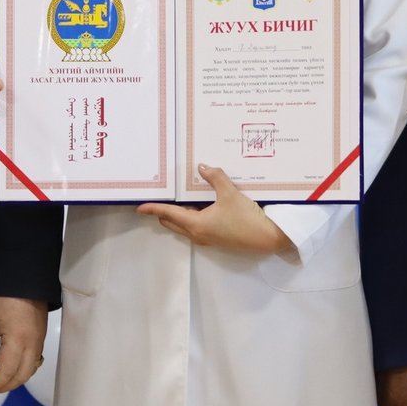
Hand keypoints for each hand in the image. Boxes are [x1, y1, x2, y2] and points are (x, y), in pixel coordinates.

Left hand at [0, 295, 46, 396]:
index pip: (6, 372)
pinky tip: (13, 368)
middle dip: (6, 387)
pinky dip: (24, 370)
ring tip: (0, 382)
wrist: (25, 275)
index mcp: (17, 341)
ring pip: (31, 370)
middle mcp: (32, 345)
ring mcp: (39, 340)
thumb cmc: (1, 295)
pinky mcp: (41, 335)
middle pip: (22, 376)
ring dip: (16, 380)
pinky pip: (35, 360)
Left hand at [136, 164, 291, 253]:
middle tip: (162, 196)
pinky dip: (192, 216)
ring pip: (184, 225)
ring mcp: (206, 239)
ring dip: (179, 213)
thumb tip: (202, 166)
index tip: (139, 207)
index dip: (153, 209)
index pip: (168, 214)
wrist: (267, 239)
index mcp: (196, 224)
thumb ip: (215, 178)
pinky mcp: (215, 239)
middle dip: (164, 211)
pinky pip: (195, 227)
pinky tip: (200, 203)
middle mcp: (197, 234)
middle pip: (173, 222)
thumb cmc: (246, 218)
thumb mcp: (230, 193)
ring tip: (180, 196)